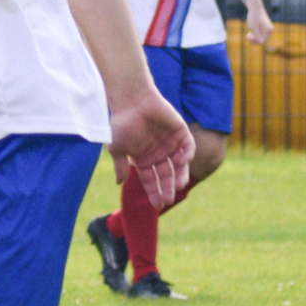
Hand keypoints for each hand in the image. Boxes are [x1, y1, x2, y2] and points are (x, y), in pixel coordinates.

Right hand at [109, 85, 193, 208]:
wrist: (131, 100)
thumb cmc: (121, 123)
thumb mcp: (117, 148)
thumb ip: (120, 165)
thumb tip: (119, 183)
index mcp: (144, 159)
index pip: (152, 180)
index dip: (155, 192)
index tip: (158, 206)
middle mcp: (158, 153)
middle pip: (166, 175)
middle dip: (168, 188)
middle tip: (168, 199)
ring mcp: (170, 143)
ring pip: (179, 164)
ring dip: (181, 175)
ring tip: (179, 185)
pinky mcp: (180, 131)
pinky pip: (188, 146)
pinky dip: (187, 154)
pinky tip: (182, 160)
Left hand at [246, 7, 274, 46]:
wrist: (255, 8)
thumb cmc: (254, 17)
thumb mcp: (254, 27)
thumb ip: (257, 35)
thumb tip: (261, 42)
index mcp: (268, 30)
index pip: (262, 41)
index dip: (254, 41)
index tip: (248, 34)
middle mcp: (270, 30)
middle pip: (262, 40)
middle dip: (254, 40)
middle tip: (248, 34)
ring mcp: (268, 29)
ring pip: (261, 38)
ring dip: (254, 38)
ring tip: (249, 33)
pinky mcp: (265, 27)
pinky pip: (261, 35)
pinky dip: (255, 35)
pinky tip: (251, 31)